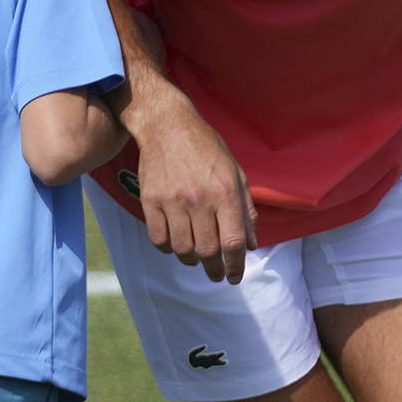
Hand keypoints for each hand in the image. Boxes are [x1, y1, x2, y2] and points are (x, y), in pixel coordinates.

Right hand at [129, 85, 257, 283]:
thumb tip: (251, 244)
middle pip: (208, 251)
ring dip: (191, 261)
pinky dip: (168, 249)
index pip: (233, 242)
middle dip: (215, 270)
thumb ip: (246, 209)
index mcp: (225, 192)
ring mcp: (173, 200)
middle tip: (216, 274)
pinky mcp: (150, 200)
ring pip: (183, 250)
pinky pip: (159, 239)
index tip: (234, 277)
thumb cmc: (206, 148)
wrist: (167, 125)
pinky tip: (176, 244)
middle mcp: (200, 198)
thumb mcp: (235, 172)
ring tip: (196, 258)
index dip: (236, 266)